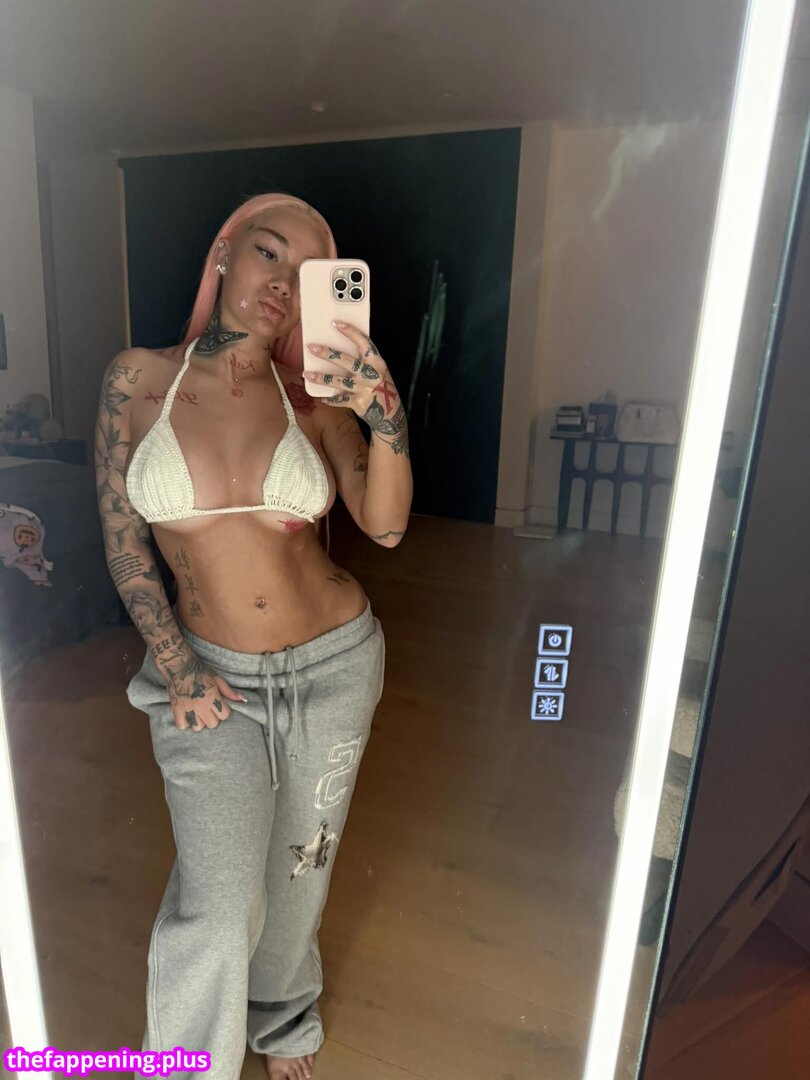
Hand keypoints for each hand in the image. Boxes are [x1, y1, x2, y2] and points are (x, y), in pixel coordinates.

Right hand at [160, 650, 245, 731]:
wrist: (178, 666)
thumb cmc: (200, 671)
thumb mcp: (217, 679)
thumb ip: (229, 692)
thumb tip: (243, 700)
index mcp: (213, 697)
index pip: (224, 715)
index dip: (223, 710)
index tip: (218, 705)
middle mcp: (201, 706)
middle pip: (212, 724)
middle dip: (212, 718)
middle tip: (208, 709)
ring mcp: (188, 709)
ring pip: (198, 727)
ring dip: (199, 721)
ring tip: (197, 712)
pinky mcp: (176, 710)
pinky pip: (183, 726)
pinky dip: (185, 722)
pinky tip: (187, 715)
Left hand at [304, 321, 406, 443]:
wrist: (391, 413)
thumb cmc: (380, 387)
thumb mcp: (378, 371)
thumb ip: (364, 362)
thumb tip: (338, 351)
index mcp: (377, 362)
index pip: (364, 343)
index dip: (351, 332)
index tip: (336, 323)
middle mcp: (371, 374)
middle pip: (346, 361)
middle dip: (327, 353)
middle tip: (312, 347)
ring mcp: (364, 389)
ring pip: (338, 381)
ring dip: (321, 378)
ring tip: (307, 374)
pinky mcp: (358, 403)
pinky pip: (339, 400)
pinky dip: (330, 399)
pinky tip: (322, 397)